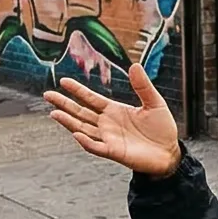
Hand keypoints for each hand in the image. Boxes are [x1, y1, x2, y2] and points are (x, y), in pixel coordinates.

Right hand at [46, 65, 182, 178]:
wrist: (169, 153)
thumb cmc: (161, 129)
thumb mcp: (154, 103)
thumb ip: (143, 86)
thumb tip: (135, 65)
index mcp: (114, 110)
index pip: (91, 98)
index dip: (78, 90)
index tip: (63, 81)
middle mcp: (106, 124)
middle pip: (80, 112)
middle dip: (64, 104)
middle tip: (47, 94)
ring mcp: (108, 138)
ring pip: (83, 129)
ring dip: (69, 122)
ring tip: (54, 113)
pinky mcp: (113, 152)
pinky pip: (95, 147)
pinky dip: (86, 141)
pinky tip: (76, 133)